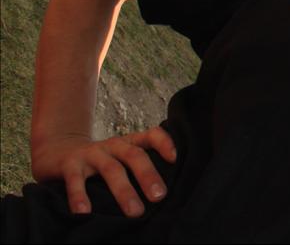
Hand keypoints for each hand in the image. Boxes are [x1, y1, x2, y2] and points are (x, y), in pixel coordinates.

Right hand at [31, 125, 175, 217]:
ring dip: (124, 191)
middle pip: (134, 156)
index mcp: (128, 143)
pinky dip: (80, 196)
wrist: (56, 151)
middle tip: (159, 196)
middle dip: (148, 175)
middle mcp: (113, 145)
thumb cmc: (99, 161)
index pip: (151, 135)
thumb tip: (163, 196)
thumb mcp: (120, 158)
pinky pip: (76, 181)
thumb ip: (137, 169)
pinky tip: (84, 212)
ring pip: (111, 169)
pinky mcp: (69, 164)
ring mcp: (91, 153)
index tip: (175, 158)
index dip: (164, 143)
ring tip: (135, 212)